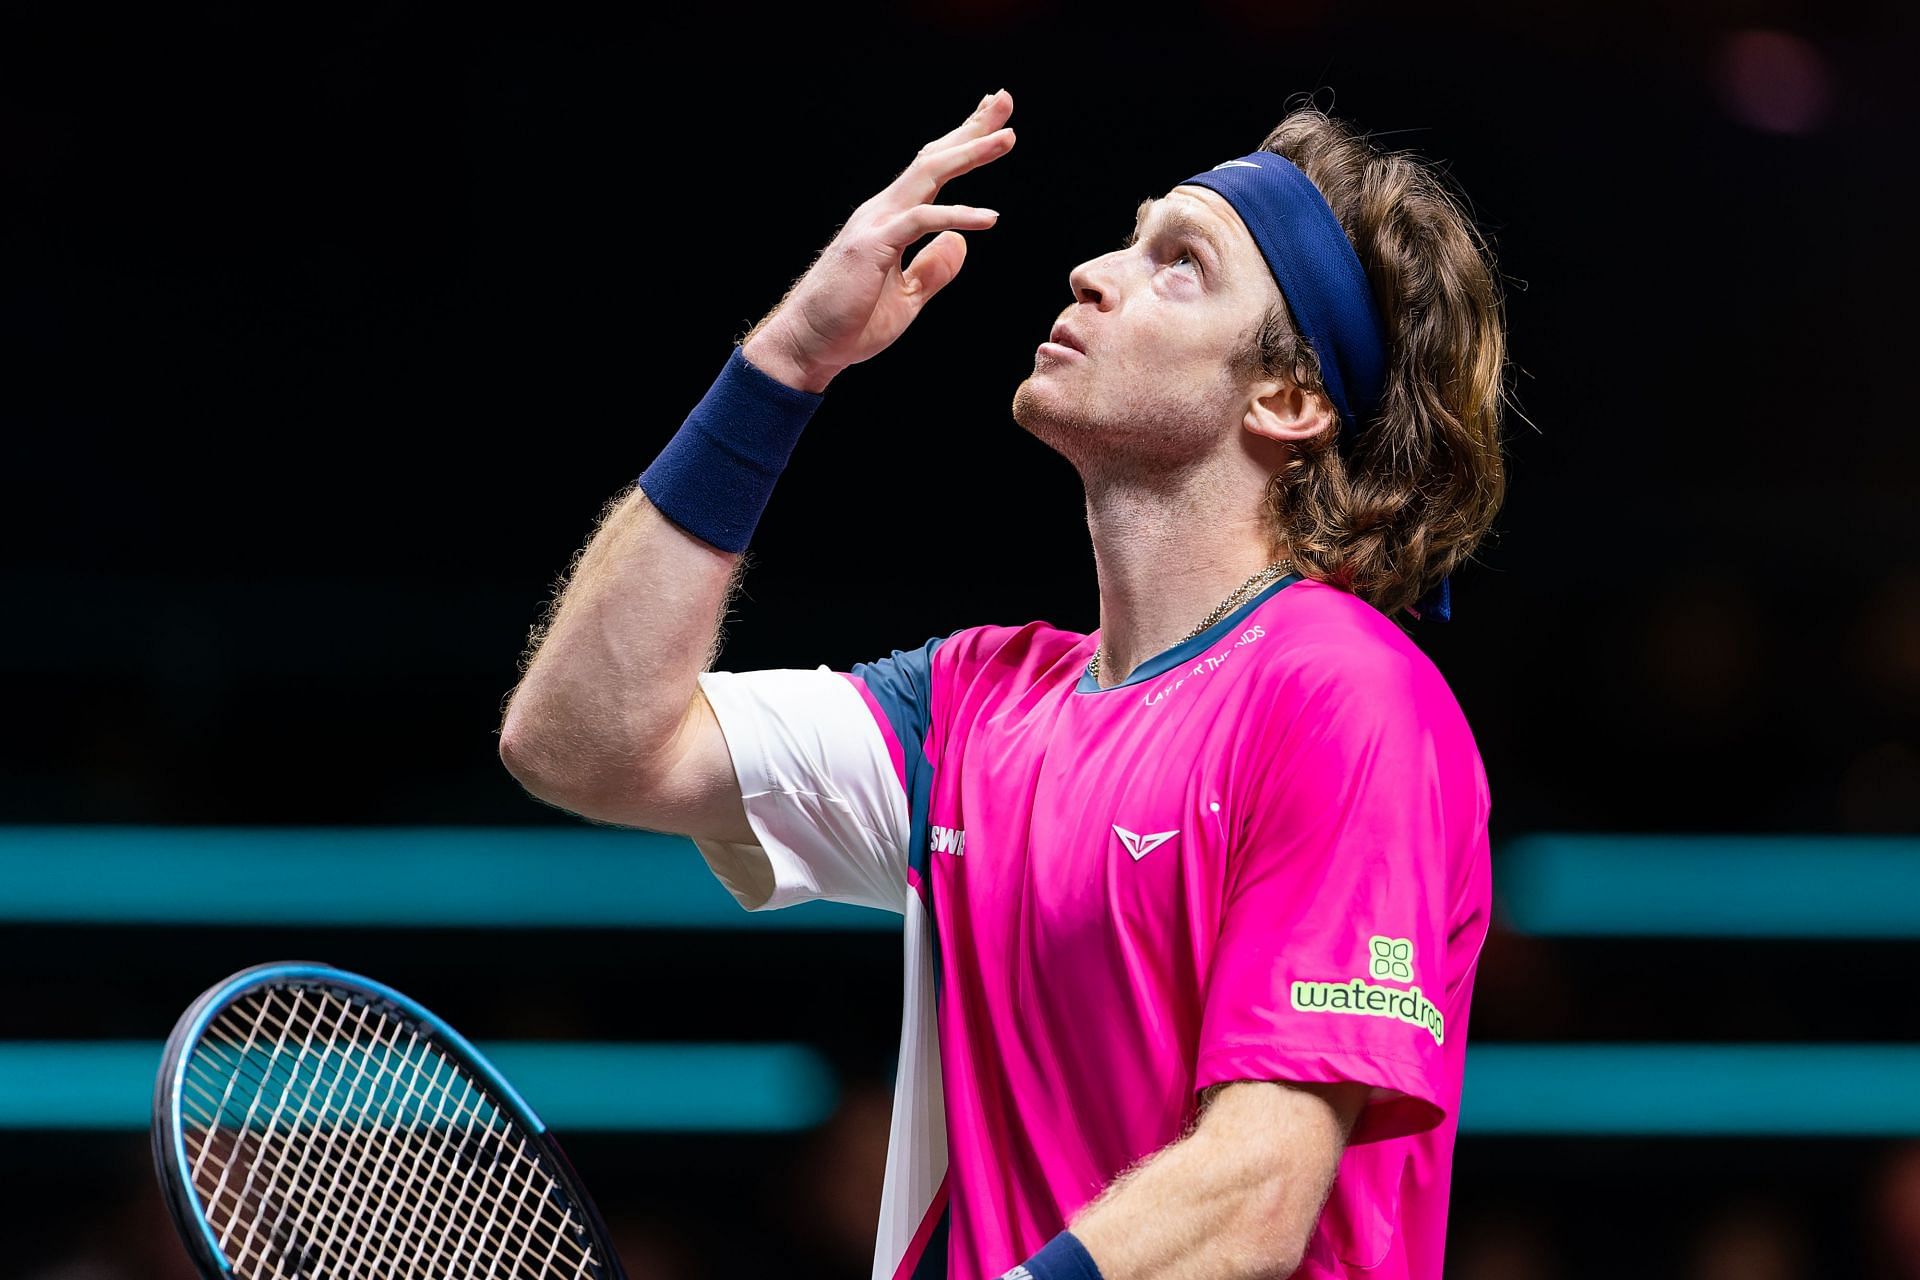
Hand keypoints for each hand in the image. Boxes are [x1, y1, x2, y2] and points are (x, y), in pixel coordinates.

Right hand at [743, 89, 1014, 391]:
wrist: (808, 346)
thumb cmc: (850, 324)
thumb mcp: (907, 297)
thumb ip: (933, 269)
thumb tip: (961, 242)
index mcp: (890, 220)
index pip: (932, 174)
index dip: (963, 144)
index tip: (995, 123)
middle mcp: (882, 212)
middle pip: (932, 160)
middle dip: (970, 129)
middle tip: (1004, 100)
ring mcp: (875, 225)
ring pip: (928, 177)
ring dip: (969, 153)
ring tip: (1007, 137)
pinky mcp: (873, 246)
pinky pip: (921, 222)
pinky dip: (958, 216)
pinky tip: (991, 218)